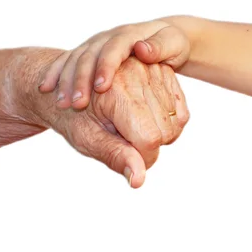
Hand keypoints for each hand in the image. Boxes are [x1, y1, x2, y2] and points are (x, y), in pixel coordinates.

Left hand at [17, 55, 189, 187]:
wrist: (70, 83)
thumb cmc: (75, 114)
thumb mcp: (87, 138)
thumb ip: (115, 157)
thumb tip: (139, 180)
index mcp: (116, 93)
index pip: (149, 139)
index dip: (140, 158)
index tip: (123, 154)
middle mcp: (139, 75)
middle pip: (165, 132)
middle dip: (149, 145)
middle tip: (123, 137)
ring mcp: (153, 71)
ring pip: (176, 123)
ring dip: (159, 134)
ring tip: (131, 125)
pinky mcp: (164, 72)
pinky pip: (181, 112)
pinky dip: (169, 123)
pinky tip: (147, 119)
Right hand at [38, 19, 190, 109]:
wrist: (162, 37)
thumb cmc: (171, 44)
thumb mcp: (173, 43)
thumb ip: (159, 48)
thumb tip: (142, 49)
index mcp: (128, 35)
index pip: (114, 49)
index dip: (106, 67)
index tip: (101, 87)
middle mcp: (108, 38)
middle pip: (88, 55)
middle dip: (80, 79)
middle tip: (76, 103)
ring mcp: (95, 44)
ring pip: (74, 58)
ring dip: (66, 80)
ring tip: (61, 103)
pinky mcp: (88, 53)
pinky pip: (68, 61)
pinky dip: (56, 73)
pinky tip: (45, 88)